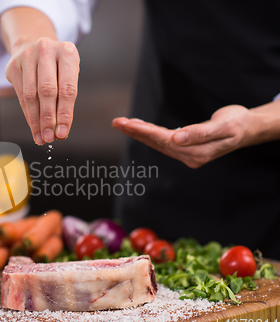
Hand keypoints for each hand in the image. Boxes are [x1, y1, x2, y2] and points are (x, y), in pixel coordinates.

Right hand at [5, 37, 79, 144]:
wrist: (33, 45)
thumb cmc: (56, 65)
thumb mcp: (68, 74)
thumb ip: (66, 99)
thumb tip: (60, 130)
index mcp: (67, 52)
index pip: (67, 89)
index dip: (65, 114)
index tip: (62, 133)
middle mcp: (46, 50)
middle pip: (47, 91)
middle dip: (48, 119)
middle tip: (50, 138)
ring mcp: (27, 56)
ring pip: (31, 95)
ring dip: (36, 120)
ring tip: (41, 137)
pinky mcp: (13, 65)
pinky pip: (20, 95)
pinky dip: (28, 114)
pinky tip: (33, 127)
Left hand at [111, 105, 253, 168]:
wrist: (247, 128)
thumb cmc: (237, 124)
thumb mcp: (223, 127)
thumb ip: (200, 133)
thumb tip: (177, 138)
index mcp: (197, 152)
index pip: (164, 141)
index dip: (145, 132)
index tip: (128, 124)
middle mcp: (188, 156)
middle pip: (156, 143)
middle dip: (136, 132)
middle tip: (117, 122)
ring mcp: (186, 153)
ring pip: (157, 143)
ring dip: (139, 133)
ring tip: (121, 123)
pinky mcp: (185, 147)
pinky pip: (162, 141)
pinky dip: (149, 133)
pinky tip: (138, 127)